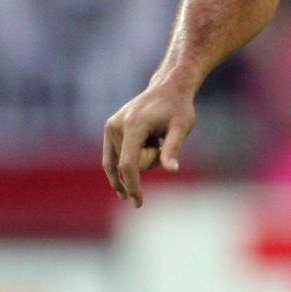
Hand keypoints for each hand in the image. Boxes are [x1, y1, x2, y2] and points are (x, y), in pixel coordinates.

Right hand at [102, 81, 197, 207]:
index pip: (128, 165)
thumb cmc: (178, 108)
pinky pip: (116, 158)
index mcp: (133, 126)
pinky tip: (147, 143)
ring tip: (154, 137)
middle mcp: (115, 126)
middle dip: (148, 162)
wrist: (166, 89)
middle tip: (160, 141)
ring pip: (122, 163)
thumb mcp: (182, 127)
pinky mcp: (108, 130)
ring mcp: (109, 128)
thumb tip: (172, 171)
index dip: (133, 186)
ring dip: (142, 158)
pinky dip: (134, 156)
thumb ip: (173, 148)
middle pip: (129, 165)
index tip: (138, 202)